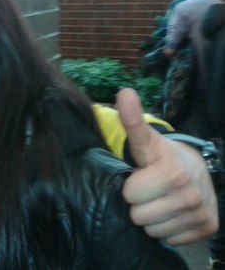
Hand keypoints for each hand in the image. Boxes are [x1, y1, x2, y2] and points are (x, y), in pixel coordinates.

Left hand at [117, 88, 217, 244]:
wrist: (196, 168)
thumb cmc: (163, 155)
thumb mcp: (146, 140)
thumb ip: (132, 121)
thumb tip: (124, 92)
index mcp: (172, 173)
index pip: (130, 195)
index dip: (131, 186)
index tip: (141, 176)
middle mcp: (191, 196)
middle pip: (140, 217)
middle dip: (140, 204)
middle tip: (150, 190)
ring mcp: (201, 214)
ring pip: (154, 231)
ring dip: (153, 217)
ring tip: (160, 199)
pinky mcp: (207, 228)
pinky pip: (171, 239)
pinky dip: (169, 227)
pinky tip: (173, 211)